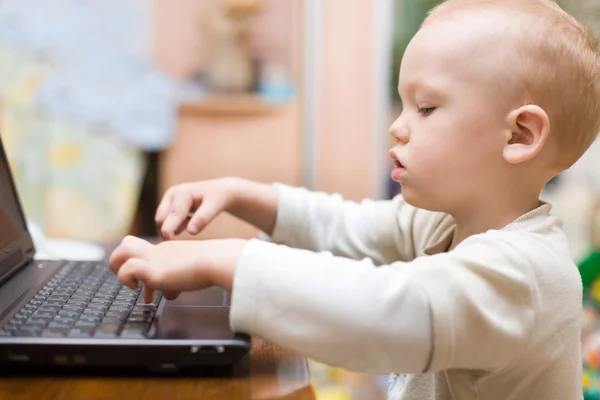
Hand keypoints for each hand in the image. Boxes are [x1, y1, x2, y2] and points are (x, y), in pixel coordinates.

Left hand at [108, 236, 246, 302]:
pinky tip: (143, 291)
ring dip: (120, 269)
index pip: (144, 252)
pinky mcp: (154, 270)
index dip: (140, 266)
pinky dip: (129, 280)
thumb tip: (170, 293)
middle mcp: (157, 251)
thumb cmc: (212, 266)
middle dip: (120, 262)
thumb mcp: (190, 271)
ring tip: (132, 285)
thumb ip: (177, 280)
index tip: (147, 288)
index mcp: (166, 250)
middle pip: (126, 244)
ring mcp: (154, 259)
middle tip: (131, 281)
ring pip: (121, 251)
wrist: (217, 260)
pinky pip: (128, 269)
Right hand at [156, 178, 239, 239]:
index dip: (169, 231)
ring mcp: (168, 199)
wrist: (219, 190)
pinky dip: (176, 225)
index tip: (172, 243)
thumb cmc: (217, 198)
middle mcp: (171, 195)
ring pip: (162, 222)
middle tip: (190, 227)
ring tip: (191, 220)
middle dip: (170, 229)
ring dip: (174, 227)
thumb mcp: (215, 206)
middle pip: (160, 220)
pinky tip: (189, 219)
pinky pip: (166, 222)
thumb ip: (203, 218)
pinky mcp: (168, 205)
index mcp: (181, 193)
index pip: (172, 216)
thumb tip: (190, 232)